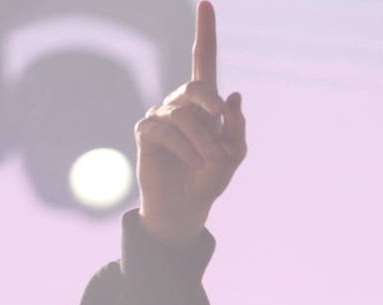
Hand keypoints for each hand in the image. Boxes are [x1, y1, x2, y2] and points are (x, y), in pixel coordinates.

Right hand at [135, 1, 246, 242]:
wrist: (186, 206)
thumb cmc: (211, 178)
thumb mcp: (233, 154)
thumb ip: (236, 127)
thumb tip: (233, 95)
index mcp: (206, 103)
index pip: (203, 59)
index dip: (205, 32)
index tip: (206, 3)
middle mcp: (181, 102)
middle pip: (198, 87)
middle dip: (211, 106)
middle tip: (220, 133)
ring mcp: (161, 115)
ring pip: (185, 116)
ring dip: (202, 142)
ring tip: (208, 161)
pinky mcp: (146, 131)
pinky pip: (167, 131)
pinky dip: (185, 149)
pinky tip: (191, 163)